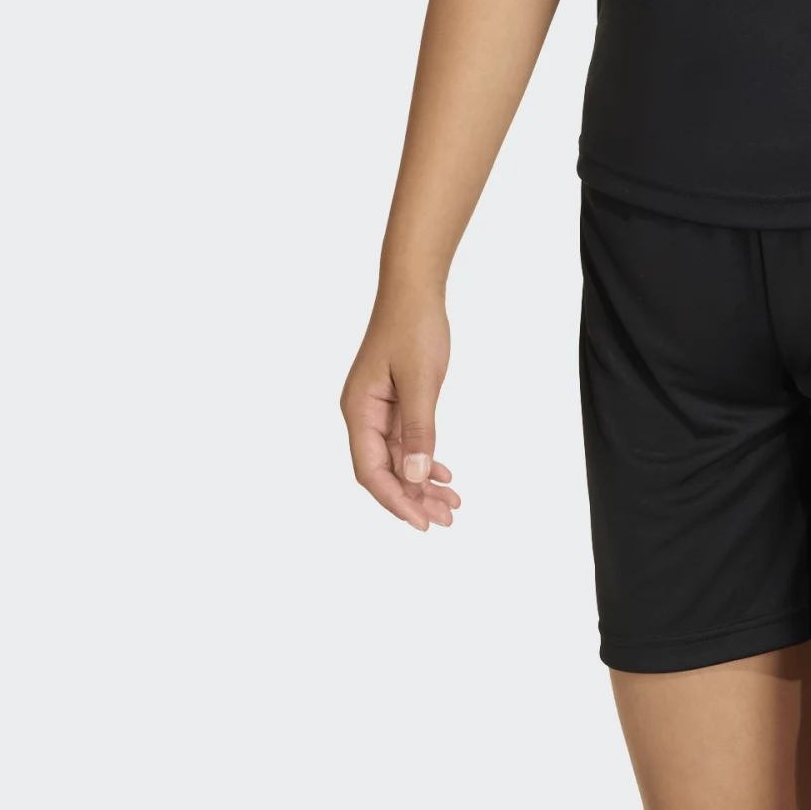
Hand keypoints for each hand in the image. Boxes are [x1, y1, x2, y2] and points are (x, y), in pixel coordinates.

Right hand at [340, 293, 460, 531]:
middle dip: (413, 498)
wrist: (414, 288)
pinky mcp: (393, 401)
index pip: (371, 470)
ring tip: (451, 504)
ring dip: (421, 482)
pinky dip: (424, 458)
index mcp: (359, 410)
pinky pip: (405, 441)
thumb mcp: (420, 380)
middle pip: (383, 470)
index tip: (422, 522)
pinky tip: (443, 473)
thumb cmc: (413, 326)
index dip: (395, 500)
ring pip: (397, 458)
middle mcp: (362, 413)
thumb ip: (418, 430)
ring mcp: (377, 408)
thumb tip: (416, 477)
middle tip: (447, 519)